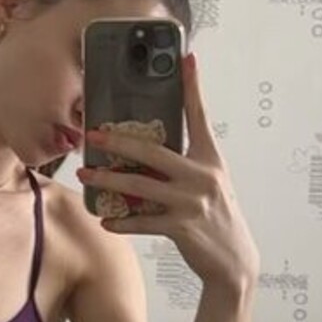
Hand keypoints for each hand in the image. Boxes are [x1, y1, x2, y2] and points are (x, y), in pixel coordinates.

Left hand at [76, 52, 259, 291]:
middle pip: (153, 151)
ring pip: (140, 186)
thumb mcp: (210, 184)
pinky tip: (105, 220)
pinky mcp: (182, 228)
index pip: (200, 117)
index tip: (186, 59)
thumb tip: (154, 149)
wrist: (234, 262)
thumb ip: (188, 165)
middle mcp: (202, 176)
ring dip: (108, 180)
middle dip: (119, 141)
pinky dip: (122, 221)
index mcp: (211, 160)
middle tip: (93, 133)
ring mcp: (192, 202)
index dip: (192, 87)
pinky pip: (143, 222)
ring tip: (86, 173)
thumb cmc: (217, 218)